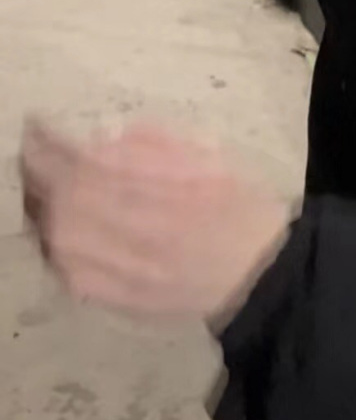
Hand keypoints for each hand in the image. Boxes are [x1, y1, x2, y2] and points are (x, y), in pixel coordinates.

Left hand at [20, 120, 290, 327]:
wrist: (258, 273)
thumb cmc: (239, 206)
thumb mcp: (210, 155)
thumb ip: (157, 141)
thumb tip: (103, 134)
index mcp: (160, 184)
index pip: (85, 158)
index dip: (53, 140)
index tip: (39, 124)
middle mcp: (131, 225)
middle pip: (60, 194)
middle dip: (38, 169)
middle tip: (34, 152)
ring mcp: (113, 266)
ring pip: (54, 230)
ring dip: (40, 202)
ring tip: (41, 184)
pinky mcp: (107, 295)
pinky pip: (62, 265)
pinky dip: (51, 239)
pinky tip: (58, 225)